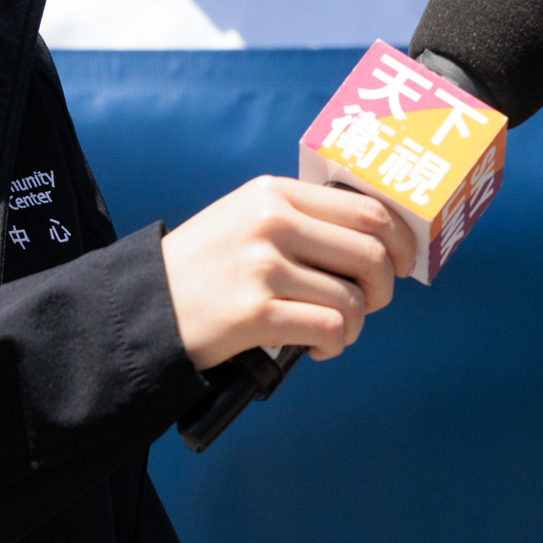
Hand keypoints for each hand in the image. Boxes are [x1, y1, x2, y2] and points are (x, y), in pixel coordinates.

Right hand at [160, 177, 417, 370]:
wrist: (138, 309)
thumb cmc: (205, 268)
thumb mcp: (247, 219)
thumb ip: (304, 218)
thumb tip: (382, 239)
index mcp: (275, 193)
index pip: (368, 210)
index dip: (401, 242)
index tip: (404, 264)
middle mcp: (272, 223)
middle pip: (371, 254)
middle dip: (383, 289)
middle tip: (368, 305)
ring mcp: (262, 266)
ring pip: (352, 299)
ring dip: (354, 325)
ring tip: (332, 332)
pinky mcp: (253, 312)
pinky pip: (329, 328)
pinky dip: (335, 345)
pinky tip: (316, 348)